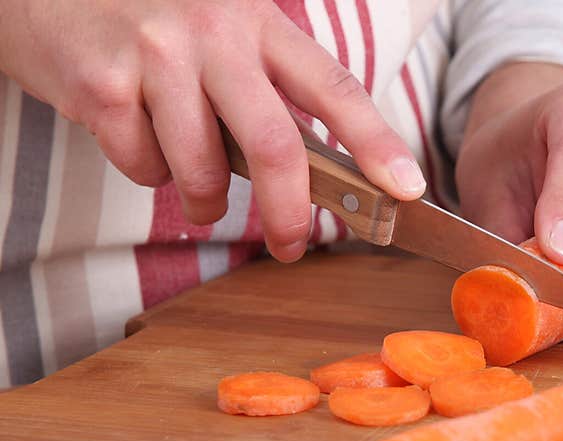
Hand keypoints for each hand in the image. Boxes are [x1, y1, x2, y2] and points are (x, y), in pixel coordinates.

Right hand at [0, 0, 425, 261]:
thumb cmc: (154, 21)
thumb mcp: (224, 34)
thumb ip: (267, 92)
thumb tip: (314, 180)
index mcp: (259, 21)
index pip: (334, 89)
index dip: (377, 143)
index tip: (408, 189)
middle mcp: (213, 30)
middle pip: (275, 145)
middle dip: (290, 212)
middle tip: (292, 244)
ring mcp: (156, 55)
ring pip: (203, 170)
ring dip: (203, 199)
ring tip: (193, 178)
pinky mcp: (102, 84)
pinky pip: (145, 168)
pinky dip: (148, 173)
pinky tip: (136, 134)